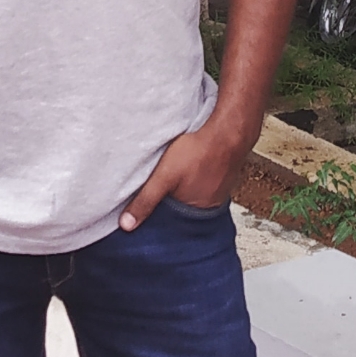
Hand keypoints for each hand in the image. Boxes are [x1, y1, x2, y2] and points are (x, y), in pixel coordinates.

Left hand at [119, 121, 245, 231]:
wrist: (228, 131)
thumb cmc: (199, 152)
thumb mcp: (164, 177)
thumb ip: (145, 201)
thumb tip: (126, 225)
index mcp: (193, 215)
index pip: (168, 225)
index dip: (154, 217)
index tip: (142, 209)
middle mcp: (208, 208)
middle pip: (179, 211)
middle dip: (166, 203)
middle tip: (156, 188)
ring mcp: (216, 194)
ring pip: (190, 197)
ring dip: (180, 190)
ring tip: (172, 177)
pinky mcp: (221, 179)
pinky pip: (201, 185)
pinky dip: (192, 180)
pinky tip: (187, 168)